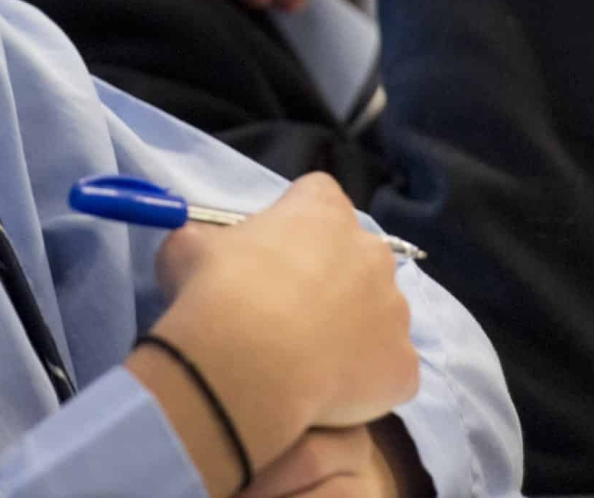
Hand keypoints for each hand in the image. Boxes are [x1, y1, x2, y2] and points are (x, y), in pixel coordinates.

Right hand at [137, 173, 420, 485]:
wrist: (247, 364)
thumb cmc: (216, 291)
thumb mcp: (189, 247)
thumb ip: (209, 241)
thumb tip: (206, 250)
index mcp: (323, 210)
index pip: (318, 198)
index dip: (294, 225)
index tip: (268, 255)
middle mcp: (372, 252)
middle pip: (357, 257)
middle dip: (330, 279)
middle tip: (286, 313)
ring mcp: (395, 311)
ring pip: (377, 316)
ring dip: (351, 330)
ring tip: (304, 360)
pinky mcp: (404, 366)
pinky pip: (387, 370)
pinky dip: (364, 381)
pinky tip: (327, 394)